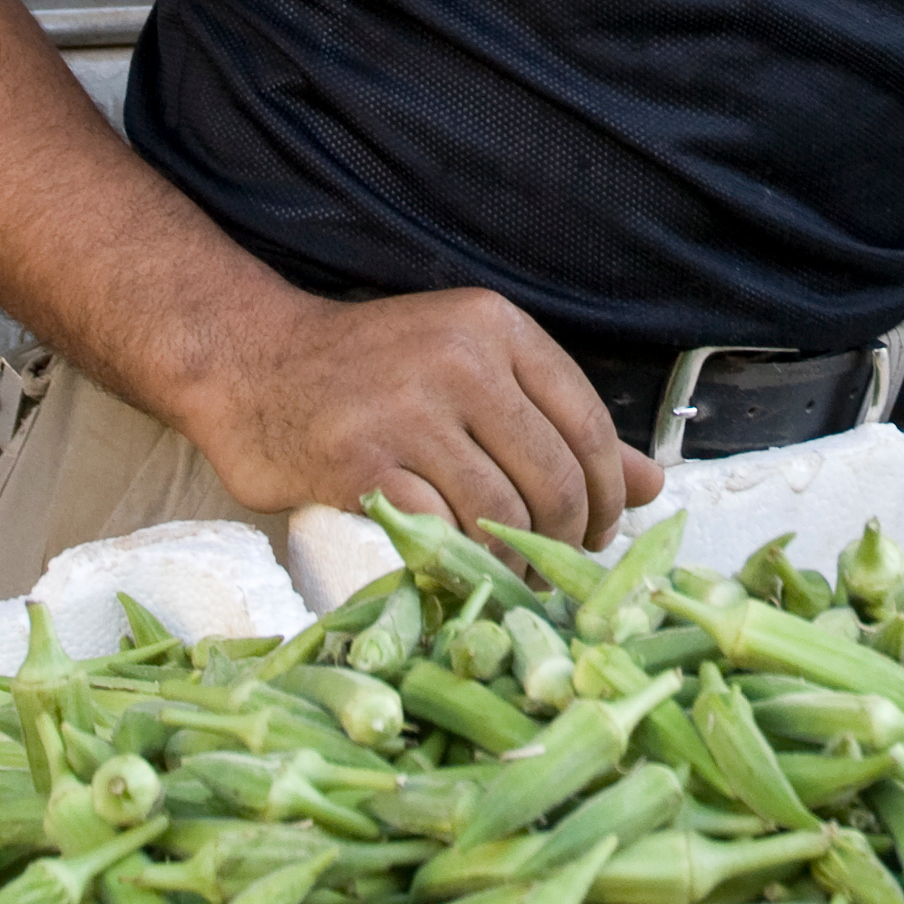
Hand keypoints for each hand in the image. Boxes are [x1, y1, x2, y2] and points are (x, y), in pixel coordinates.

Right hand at [181, 282, 663, 553]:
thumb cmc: (368, 371)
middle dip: (566, 541)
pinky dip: (459, 564)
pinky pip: (440, 532)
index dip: (605, 495)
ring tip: (506, 575)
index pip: (587, 424)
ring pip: (503, 513)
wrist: (250, 362)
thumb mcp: (471, 372)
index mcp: (496, 327)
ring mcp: (407, 410)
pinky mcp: (360, 461)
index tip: (600, 534)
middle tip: (553, 569)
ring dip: (514, 564)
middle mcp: (459, 360)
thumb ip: (559, 422)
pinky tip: (456, 572)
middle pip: (553, 477)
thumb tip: (653, 486)